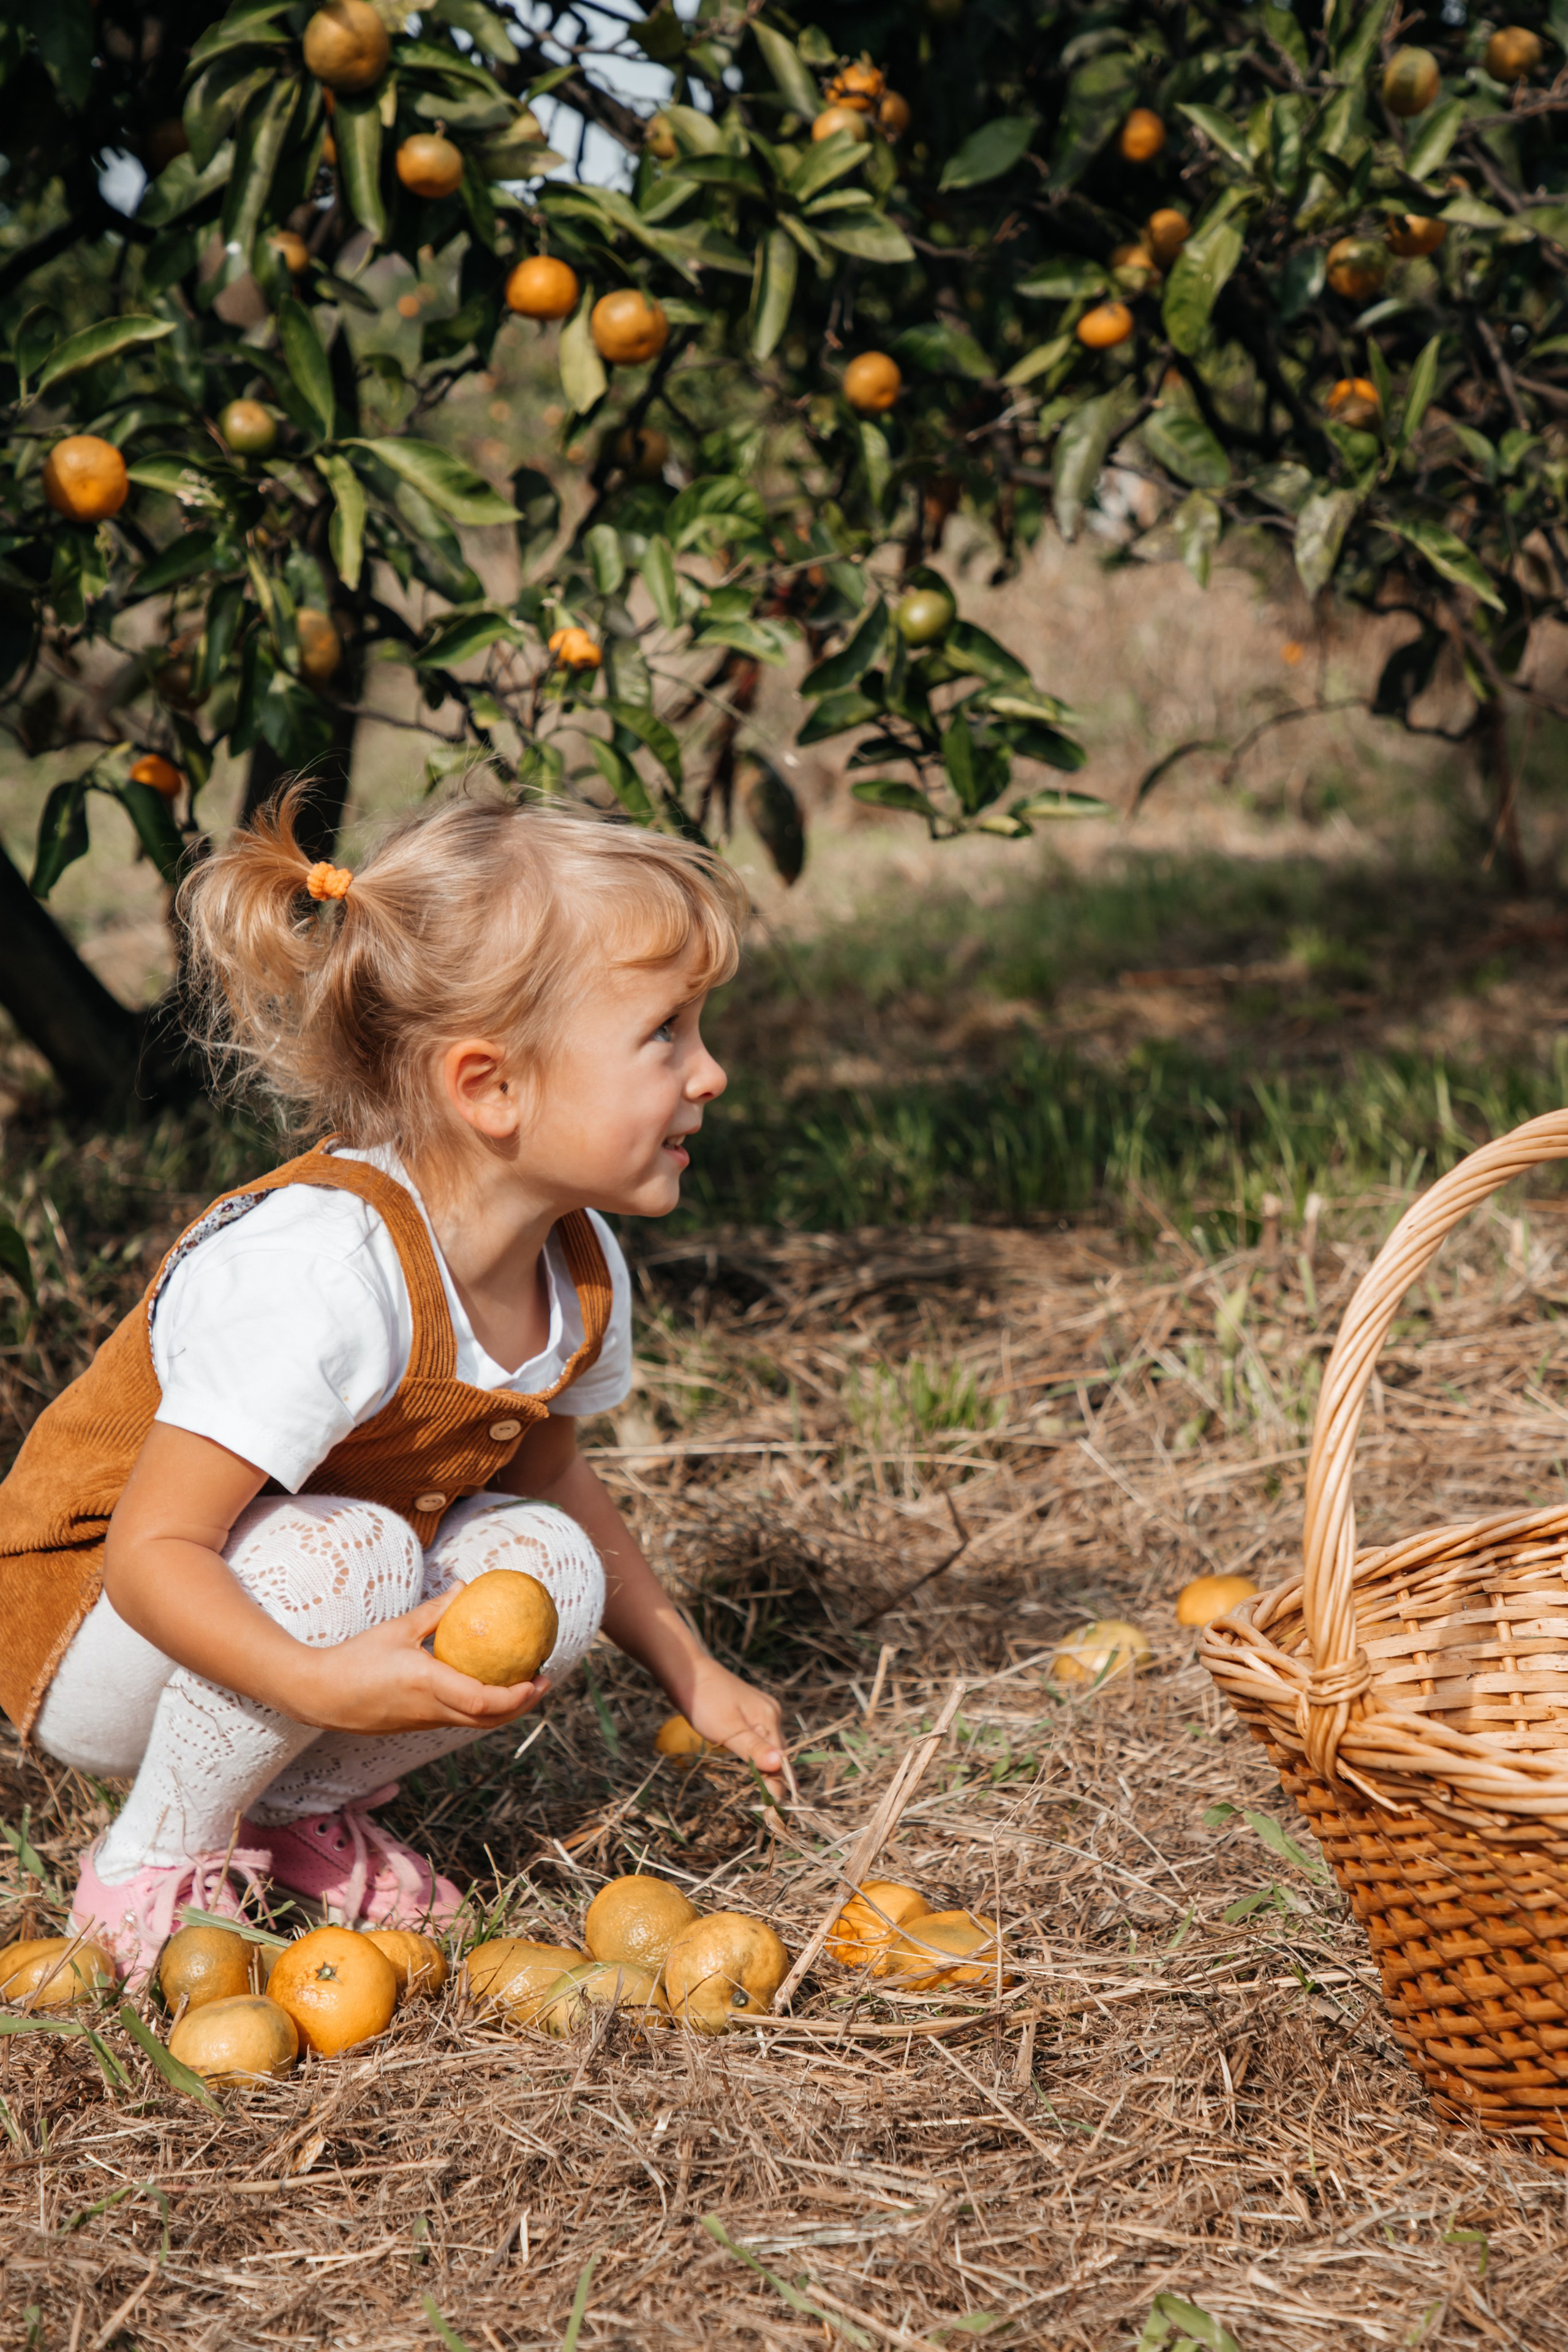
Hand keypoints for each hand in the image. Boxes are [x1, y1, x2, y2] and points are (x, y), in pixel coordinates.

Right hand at [287, 1594, 548, 1736]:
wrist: (318, 1695)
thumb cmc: (355, 1658)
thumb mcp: (397, 1629)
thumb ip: (435, 1611)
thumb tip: (465, 1587)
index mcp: (428, 1686)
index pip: (484, 1702)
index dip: (516, 1696)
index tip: (537, 1678)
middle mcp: (430, 1711)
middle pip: (488, 1720)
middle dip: (522, 1705)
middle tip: (543, 1681)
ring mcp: (423, 1723)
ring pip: (474, 1724)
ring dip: (503, 1709)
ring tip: (522, 1684)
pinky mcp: (415, 1725)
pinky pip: (456, 1719)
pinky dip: (479, 1708)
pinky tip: (484, 1685)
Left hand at [680, 1658, 785, 1797]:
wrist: (687, 1673)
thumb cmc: (704, 1701)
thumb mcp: (727, 1729)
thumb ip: (754, 1749)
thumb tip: (780, 1766)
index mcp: (769, 1718)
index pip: (780, 1759)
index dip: (777, 1784)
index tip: (770, 1809)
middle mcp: (770, 1714)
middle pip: (777, 1753)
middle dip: (772, 1777)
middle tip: (764, 1806)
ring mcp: (760, 1711)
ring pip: (767, 1745)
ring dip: (764, 1766)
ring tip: (759, 1790)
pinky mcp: (748, 1711)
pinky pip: (758, 1737)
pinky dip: (755, 1753)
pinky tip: (749, 1762)